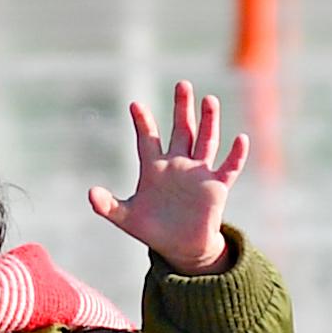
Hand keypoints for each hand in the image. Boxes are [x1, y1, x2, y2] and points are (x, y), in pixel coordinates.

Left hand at [85, 81, 247, 274]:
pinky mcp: (216, 186)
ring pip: (205, 141)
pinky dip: (236, 155)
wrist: (181, 248)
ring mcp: (198, 173)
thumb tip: (90, 194)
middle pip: (181, 130)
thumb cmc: (154, 229)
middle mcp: (178, 164)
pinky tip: (241, 138)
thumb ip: (107, 206)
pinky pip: (228, 167)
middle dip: (182, 108)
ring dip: (208, 122)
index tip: (135, 105)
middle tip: (182, 84)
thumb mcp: (126, 218)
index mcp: (155, 168)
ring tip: (209, 99)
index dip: (142, 123)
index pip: (148, 139)